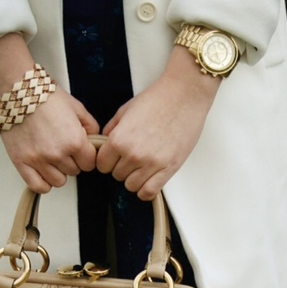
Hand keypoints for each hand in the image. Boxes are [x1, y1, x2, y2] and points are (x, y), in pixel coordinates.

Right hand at [0, 86, 98, 192]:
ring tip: (52, 157)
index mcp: (75, 141)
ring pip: (59, 181)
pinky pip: (38, 186)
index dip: (86, 156)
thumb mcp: (76, 107)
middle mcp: (58, 153)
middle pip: (74, 172)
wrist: (14, 89)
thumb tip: (95, 140)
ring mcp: (39, 160)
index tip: (80, 150)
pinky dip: (43, 183)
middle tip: (62, 148)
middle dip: (72, 161)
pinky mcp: (21, 162)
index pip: (90, 164)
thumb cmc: (44, 95)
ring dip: (58, 172)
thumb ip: (90, 126)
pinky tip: (43, 171)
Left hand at [96, 46, 220, 199]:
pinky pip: (149, 192)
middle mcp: (133, 154)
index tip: (115, 157)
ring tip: (142, 167)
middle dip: (122, 167)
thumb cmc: (157, 99)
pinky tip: (149, 179)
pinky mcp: (168, 169)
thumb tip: (104, 145)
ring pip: (131, 186)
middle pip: (116, 175)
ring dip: (134, 178)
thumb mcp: (126, 110)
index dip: (107, 160)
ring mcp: (151, 164)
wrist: (185, 95)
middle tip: (132, 157)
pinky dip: (145, 190)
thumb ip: (112, 130)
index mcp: (119, 139)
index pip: (102, 164)